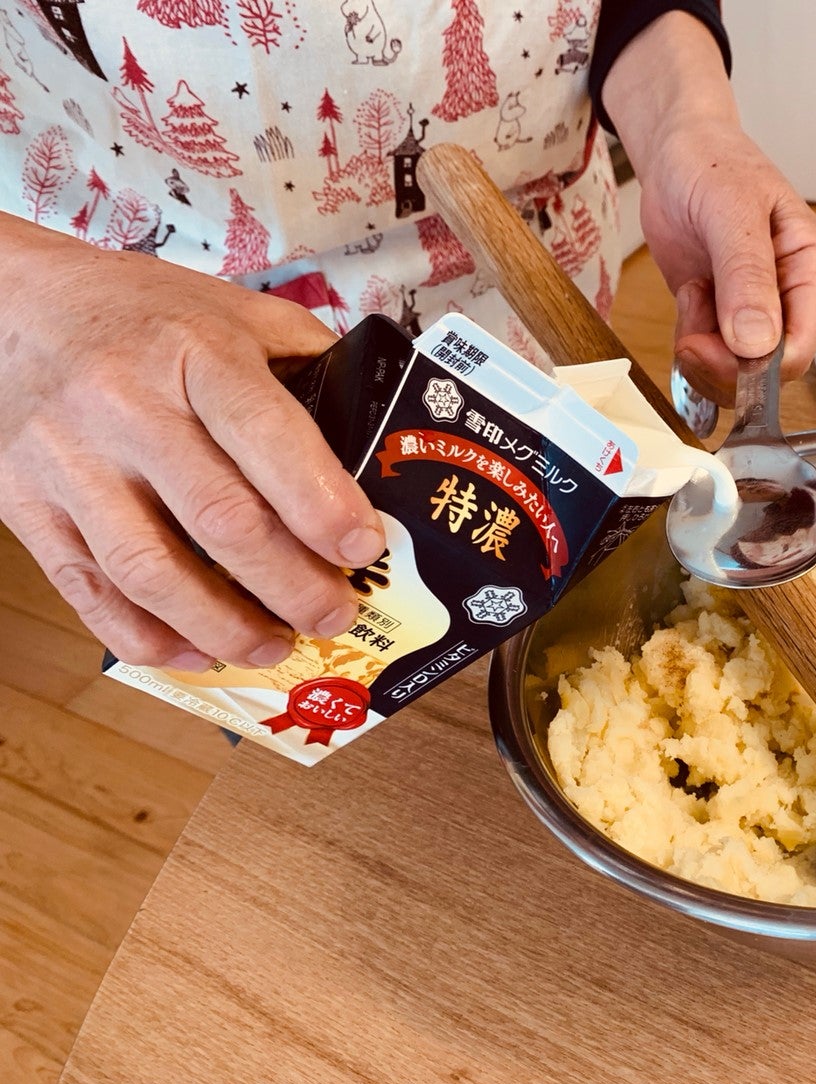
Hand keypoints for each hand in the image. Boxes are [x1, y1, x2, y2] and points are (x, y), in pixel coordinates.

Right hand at [0, 216, 383, 669]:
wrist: (11, 304)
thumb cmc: (140, 312)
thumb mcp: (232, 308)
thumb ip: (307, 358)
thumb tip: (384, 428)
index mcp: (194, 350)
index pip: (266, 434)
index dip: (320, 503)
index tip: (362, 549)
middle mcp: (127, 405)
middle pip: (219, 517)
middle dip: (290, 583)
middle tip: (335, 615)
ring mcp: (71, 462)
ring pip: (149, 569)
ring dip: (221, 625)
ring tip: (274, 649)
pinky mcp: (28, 505)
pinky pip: (86, 588)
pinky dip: (143, 635)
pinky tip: (194, 652)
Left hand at [601, 12, 815, 405]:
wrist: (678, 154)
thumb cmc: (713, 163)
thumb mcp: (730, 212)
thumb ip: (745, 277)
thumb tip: (757, 343)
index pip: (801, 349)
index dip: (755, 364)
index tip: (709, 343)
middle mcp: (796, 297)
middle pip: (769, 370)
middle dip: (722, 359)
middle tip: (690, 320)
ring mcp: (762, 311)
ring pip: (738, 372)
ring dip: (703, 348)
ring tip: (694, 292)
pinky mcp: (729, 318)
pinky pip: (713, 358)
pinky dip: (691, 341)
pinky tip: (690, 297)